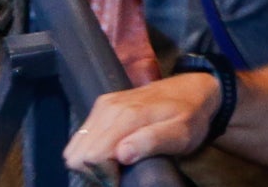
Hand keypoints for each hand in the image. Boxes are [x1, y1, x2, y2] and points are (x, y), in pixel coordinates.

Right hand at [63, 73, 223, 172]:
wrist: (192, 89)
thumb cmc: (190, 115)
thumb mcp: (181, 134)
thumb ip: (152, 142)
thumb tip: (122, 154)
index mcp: (127, 116)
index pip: (92, 156)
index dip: (104, 175)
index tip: (122, 178)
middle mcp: (110, 108)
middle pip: (78, 154)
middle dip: (94, 171)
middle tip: (118, 174)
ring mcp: (104, 105)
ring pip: (75, 146)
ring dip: (91, 163)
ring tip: (115, 165)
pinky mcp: (103, 105)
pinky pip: (82, 136)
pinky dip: (90, 151)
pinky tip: (111, 154)